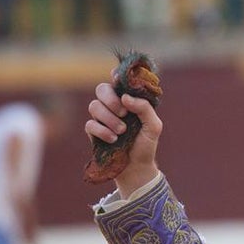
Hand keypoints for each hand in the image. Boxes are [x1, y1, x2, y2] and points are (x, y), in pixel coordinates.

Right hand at [85, 78, 163, 195]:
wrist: (136, 167)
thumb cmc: (146, 144)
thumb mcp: (153, 126)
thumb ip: (144, 108)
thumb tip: (126, 97)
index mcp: (129, 100)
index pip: (119, 81)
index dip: (116, 76)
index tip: (117, 78)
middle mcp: (114, 105)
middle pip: (101, 89)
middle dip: (110, 99)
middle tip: (123, 112)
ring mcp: (102, 117)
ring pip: (94, 106)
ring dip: (108, 118)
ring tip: (122, 131)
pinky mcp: (93, 131)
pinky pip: (90, 124)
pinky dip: (102, 131)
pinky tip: (113, 139)